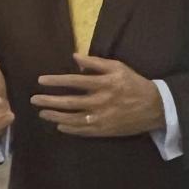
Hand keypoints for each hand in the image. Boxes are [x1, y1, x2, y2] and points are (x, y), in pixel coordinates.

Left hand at [30, 53, 164, 136]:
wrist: (155, 107)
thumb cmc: (134, 84)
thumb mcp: (118, 67)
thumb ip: (95, 62)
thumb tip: (74, 57)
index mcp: (103, 84)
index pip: (74, 81)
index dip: (56, 81)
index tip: (40, 80)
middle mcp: (100, 102)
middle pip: (69, 102)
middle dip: (49, 100)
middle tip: (34, 99)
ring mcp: (102, 118)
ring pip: (73, 119)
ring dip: (55, 116)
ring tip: (42, 113)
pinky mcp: (105, 130)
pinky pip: (83, 131)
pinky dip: (69, 129)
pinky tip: (59, 126)